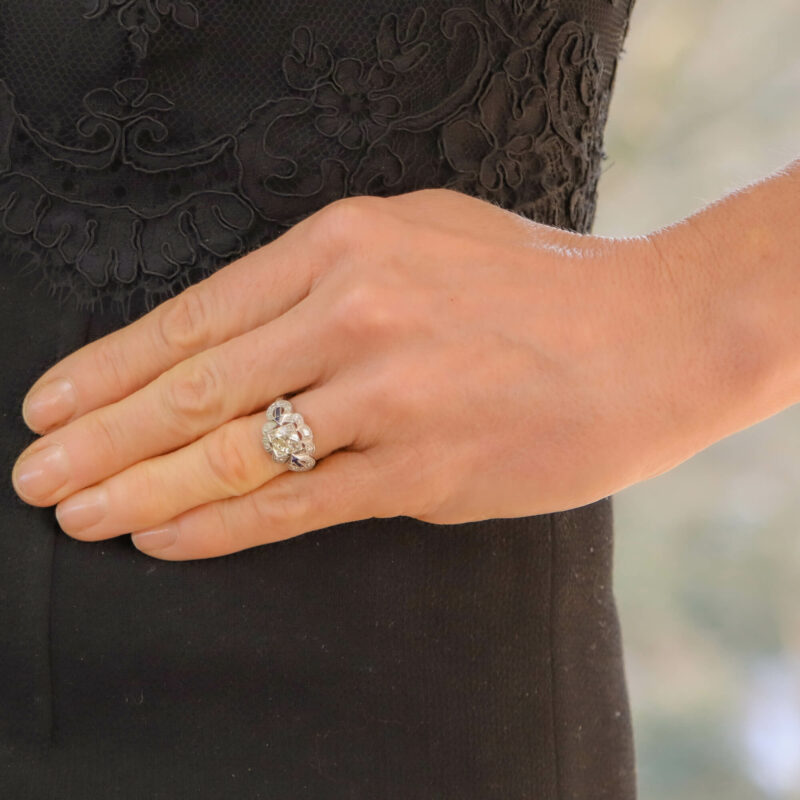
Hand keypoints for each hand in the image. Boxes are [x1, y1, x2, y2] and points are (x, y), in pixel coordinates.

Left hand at [10, 188, 709, 560]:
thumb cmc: (539, 283)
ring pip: (232, 454)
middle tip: (37, 475)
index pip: (196, 315)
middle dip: (102, 437)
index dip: (113, 366)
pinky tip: (164, 538)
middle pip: (194, 387)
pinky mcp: (423, 471)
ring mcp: (388, 397)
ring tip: (78, 515)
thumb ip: (331, 282)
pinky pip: (297, 504)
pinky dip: (221, 528)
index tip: (55, 406)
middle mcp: (355, 315)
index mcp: (344, 245)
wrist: (652, 334)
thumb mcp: (423, 238)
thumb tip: (250, 344)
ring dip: (142, 491)